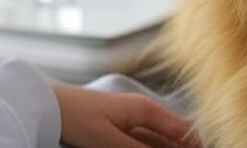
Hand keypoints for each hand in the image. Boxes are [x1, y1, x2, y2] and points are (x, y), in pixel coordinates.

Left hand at [51, 82, 200, 147]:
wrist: (49, 104)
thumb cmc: (77, 117)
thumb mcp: (110, 142)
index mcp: (145, 110)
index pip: (184, 132)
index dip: (196, 145)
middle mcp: (143, 111)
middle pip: (175, 137)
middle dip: (185, 147)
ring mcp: (132, 118)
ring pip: (161, 140)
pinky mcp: (121, 126)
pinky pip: (146, 141)